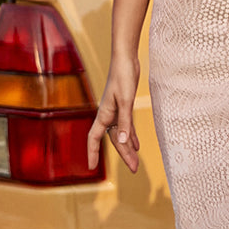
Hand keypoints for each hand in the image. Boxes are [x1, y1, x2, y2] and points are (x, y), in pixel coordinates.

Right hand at [87, 57, 140, 173]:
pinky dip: (131, 136)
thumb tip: (121, 142)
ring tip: (136, 162)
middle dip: (124, 155)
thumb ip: (125, 122)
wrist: (125, 59)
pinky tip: (136, 145)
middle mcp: (108, 115)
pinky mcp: (124, 106)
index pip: (94, 138)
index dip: (92, 152)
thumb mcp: (125, 101)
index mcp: (104, 114)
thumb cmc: (123, 76)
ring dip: (128, 148)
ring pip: (121, 135)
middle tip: (134, 169)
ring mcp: (116, 111)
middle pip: (114, 140)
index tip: (91, 167)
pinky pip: (126, 126)